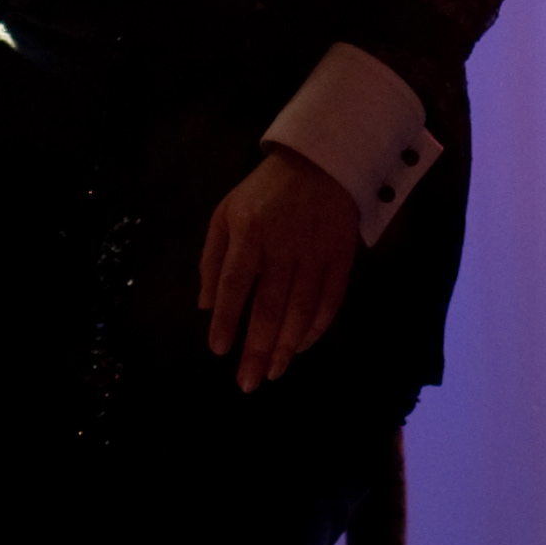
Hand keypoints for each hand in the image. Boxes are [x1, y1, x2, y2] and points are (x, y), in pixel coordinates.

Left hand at [197, 144, 361, 390]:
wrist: (321, 161)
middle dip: (258, 347)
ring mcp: (316, 252)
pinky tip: (299, 346)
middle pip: (269, 304)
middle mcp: (283, 244)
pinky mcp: (341, 257)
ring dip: (286, 345)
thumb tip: (204, 306)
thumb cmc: (263, 192)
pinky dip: (315, 328)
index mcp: (249, 231)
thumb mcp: (226, 213)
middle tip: (248, 383)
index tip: (219, 350)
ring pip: (301, 308)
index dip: (226, 318)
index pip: (234, 282)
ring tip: (273, 372)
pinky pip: (330, 300)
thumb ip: (212, 258)